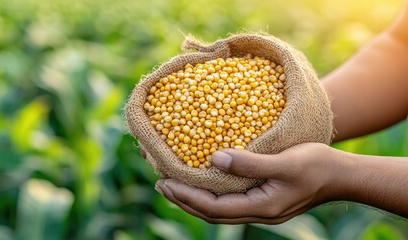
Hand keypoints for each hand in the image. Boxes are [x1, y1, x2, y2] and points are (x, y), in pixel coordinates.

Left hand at [155, 143, 340, 223]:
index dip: (186, 197)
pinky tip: (205, 181)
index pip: (212, 207)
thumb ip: (248, 164)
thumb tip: (213, 159)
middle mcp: (257, 212)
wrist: (341, 175)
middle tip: (161, 184)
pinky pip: (229, 200)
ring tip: (175, 185)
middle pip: (211, 212)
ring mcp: (260, 208)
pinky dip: (210, 194)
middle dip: (184, 200)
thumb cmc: (316, 166)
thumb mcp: (283, 162)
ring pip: (218, 208)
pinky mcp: (263, 199)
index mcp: (260, 207)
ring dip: (194, 198)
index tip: (164, 182)